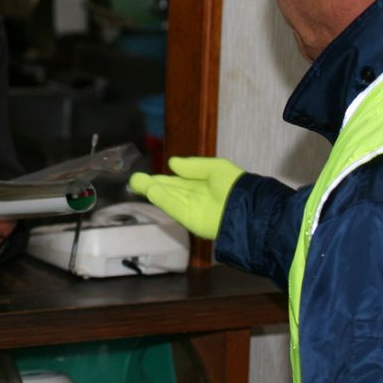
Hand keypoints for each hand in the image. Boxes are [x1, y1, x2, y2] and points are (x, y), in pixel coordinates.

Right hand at [127, 156, 243, 239]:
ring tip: (136, 181)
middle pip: (168, 190)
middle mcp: (194, 197)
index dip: (161, 178)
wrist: (249, 206)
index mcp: (201, 184)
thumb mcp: (215, 167)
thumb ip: (193, 166)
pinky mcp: (191, 220)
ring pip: (168, 198)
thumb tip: (172, 162)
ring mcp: (192, 209)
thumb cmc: (235, 185)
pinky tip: (150, 190)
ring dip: (152, 190)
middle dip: (151, 185)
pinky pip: (174, 208)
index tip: (144, 175)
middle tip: (133, 179)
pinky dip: (162, 200)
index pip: (176, 181)